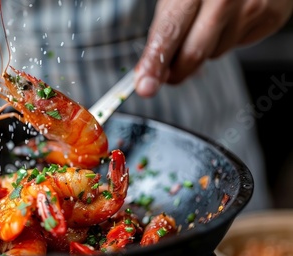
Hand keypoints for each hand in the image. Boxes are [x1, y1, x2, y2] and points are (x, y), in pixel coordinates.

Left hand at [134, 0, 292, 96]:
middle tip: (166, 75)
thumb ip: (164, 26)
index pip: (169, 32)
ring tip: (207, 23)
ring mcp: (251, 7)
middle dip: (175, 72)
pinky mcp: (271, 16)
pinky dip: (227, 39)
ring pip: (215, 53)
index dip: (155, 62)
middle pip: (193, 54)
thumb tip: (149, 66)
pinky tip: (229, 20)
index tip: (145, 85)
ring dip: (203, 49)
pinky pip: (238, 45)